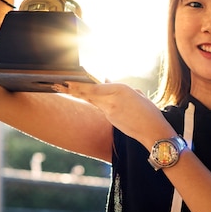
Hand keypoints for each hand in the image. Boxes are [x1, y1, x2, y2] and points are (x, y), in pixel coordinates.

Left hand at [54, 82, 174, 148]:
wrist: (153, 132)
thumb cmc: (149, 112)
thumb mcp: (136, 94)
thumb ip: (118, 87)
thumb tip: (106, 79)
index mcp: (120, 90)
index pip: (94, 87)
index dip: (79, 85)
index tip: (67, 81)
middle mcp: (112, 100)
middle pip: (88, 94)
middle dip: (72, 89)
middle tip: (58, 84)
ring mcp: (110, 112)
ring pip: (92, 101)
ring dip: (79, 95)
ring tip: (64, 88)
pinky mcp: (111, 120)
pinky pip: (100, 108)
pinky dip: (93, 102)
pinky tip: (86, 97)